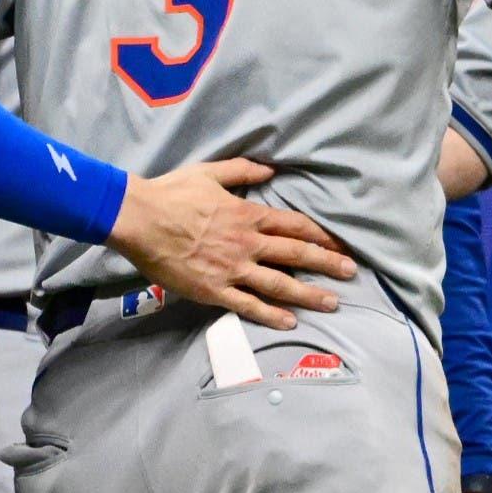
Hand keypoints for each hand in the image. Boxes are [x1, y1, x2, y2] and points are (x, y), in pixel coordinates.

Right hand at [109, 157, 360, 327]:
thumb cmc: (171, 192)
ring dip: (310, 294)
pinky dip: (271, 315)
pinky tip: (290, 322)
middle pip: (297, 255)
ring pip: (280, 284)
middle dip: (328, 264)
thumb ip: (242, 171)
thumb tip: (270, 170)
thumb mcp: (210, 172)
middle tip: (352, 272)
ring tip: (333, 303)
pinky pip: (248, 305)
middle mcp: (247, 243)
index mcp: (247, 215)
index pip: (295, 226)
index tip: (341, 243)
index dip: (321, 235)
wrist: (139, 218)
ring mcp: (232, 269)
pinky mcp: (214, 290)